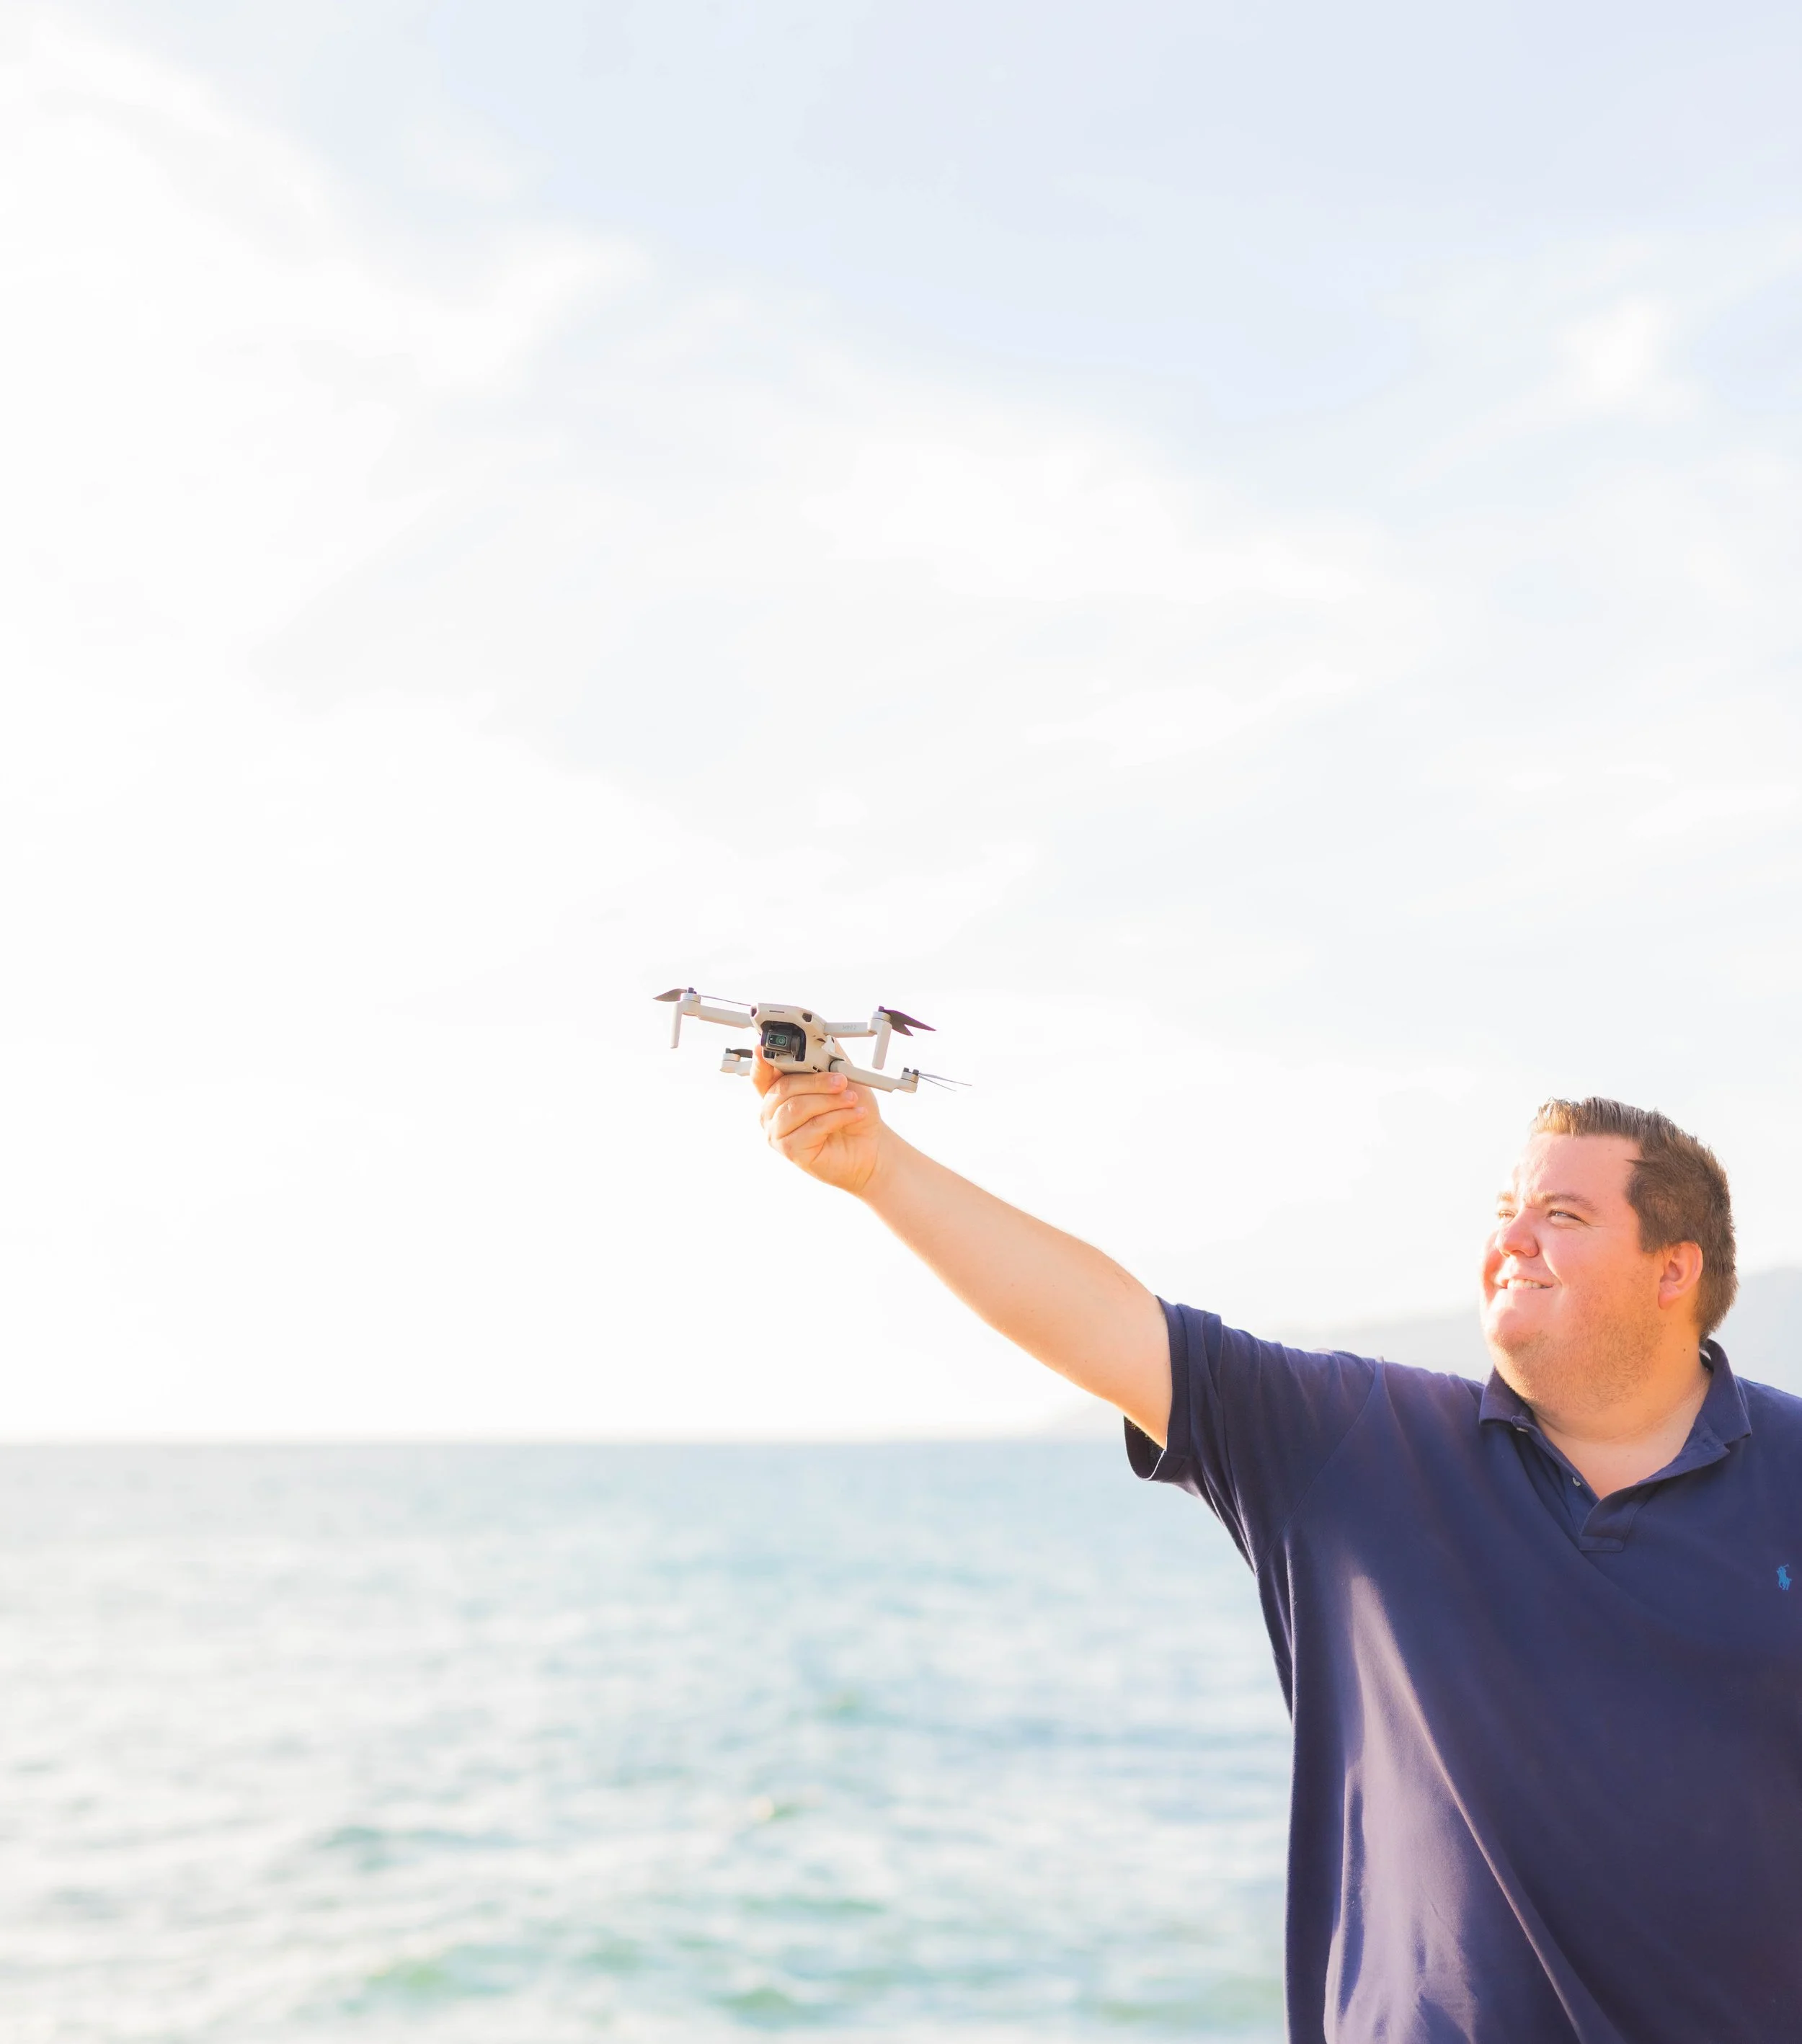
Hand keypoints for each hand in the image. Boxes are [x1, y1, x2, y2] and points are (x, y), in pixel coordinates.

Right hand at [753, 1053, 889, 1196]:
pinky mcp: (792, 1150)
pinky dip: (838, 1117)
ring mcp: (778, 1134)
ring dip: (829, 1100)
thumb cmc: (852, 1111)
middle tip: (841, 1080)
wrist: (869, 1146)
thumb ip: (827, 1058)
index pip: (761, 1075)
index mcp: (779, 1092)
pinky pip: (813, 1127)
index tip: (763, 1048)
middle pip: (784, 1088)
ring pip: (798, 1107)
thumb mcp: (842, 1077)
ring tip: (851, 1099)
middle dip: (816, 1081)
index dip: (760, 1062)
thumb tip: (821, 1038)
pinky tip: (854, 1114)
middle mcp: (772, 1113)